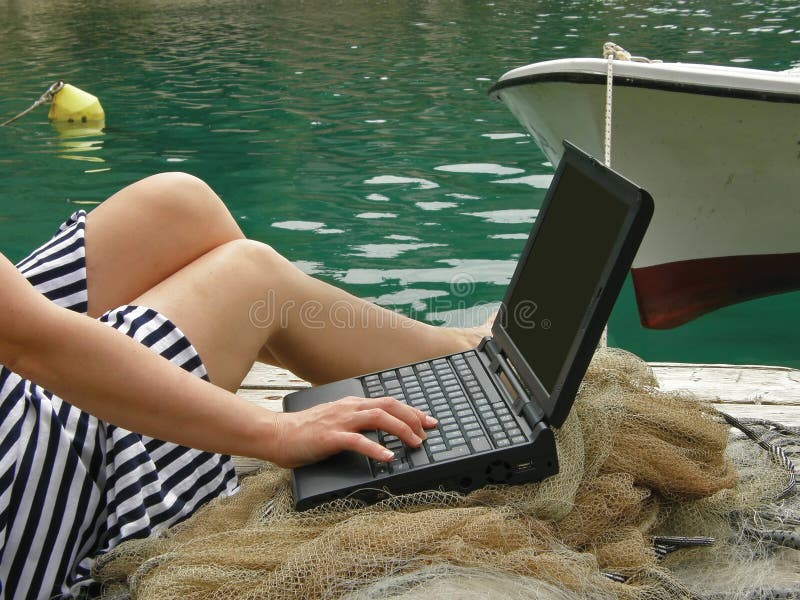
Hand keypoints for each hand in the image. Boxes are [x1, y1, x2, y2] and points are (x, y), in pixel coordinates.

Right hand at [270, 396, 436, 467]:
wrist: (277, 434)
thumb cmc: (306, 431)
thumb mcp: (336, 420)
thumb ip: (356, 421)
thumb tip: (379, 430)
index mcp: (352, 404)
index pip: (389, 403)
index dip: (412, 411)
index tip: (429, 421)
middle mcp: (349, 408)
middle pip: (389, 406)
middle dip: (412, 418)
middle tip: (426, 433)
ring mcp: (340, 421)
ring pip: (378, 418)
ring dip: (401, 430)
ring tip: (415, 443)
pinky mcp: (330, 437)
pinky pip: (357, 441)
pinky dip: (376, 449)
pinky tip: (388, 458)